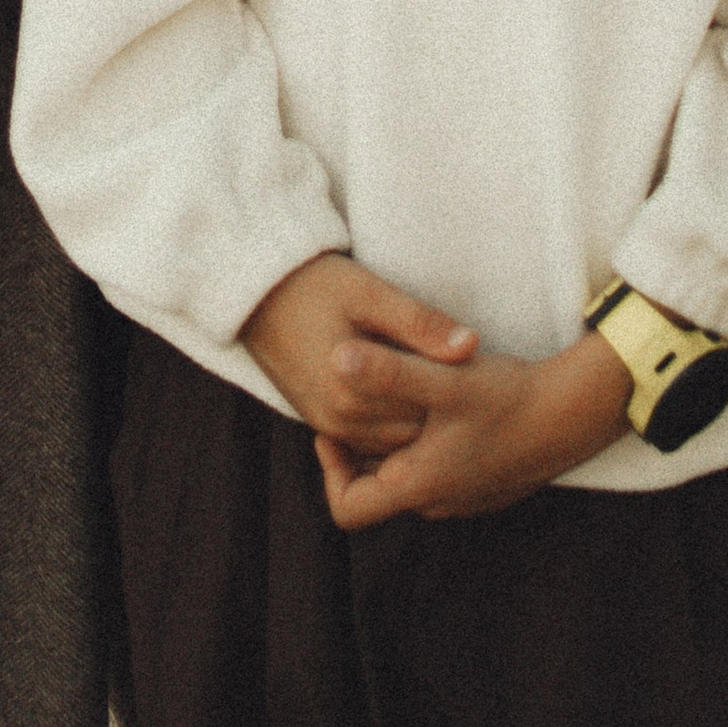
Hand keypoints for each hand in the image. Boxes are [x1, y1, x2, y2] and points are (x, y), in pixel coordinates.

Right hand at [241, 252, 478, 456]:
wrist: (256, 293)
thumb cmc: (315, 285)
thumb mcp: (370, 293)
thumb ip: (420, 323)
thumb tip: (471, 346)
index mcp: (353, 391)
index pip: (426, 410)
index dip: (450, 388)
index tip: (468, 366)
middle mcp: (339, 420)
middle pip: (411, 433)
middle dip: (435, 409)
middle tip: (456, 375)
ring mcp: (328, 426)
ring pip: (392, 441)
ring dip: (413, 417)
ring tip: (430, 379)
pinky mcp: (321, 422)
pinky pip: (369, 438)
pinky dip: (390, 421)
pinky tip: (403, 389)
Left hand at [314, 325, 634, 526]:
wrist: (575, 414)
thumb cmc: (509, 397)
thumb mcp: (445, 379)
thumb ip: (389, 371)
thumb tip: (334, 359)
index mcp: (419, 487)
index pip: (347, 509)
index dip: (330, 471)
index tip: (335, 425)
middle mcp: (437, 503)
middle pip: (374, 492)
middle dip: (360, 451)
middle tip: (357, 400)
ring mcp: (462, 497)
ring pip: (406, 479)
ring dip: (392, 444)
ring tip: (392, 394)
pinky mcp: (482, 484)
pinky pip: (435, 473)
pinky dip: (422, 445)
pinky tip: (433, 403)